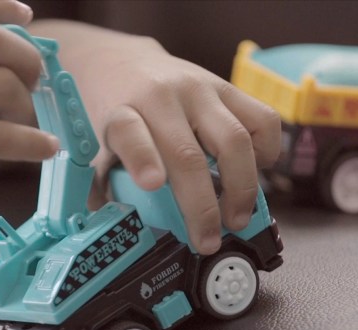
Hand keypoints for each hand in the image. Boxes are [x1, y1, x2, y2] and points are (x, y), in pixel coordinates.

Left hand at [41, 23, 280, 253]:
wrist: (123, 63)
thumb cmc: (111, 114)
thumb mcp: (91, 146)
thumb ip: (100, 187)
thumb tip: (115, 230)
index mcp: (120, 112)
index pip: (130, 131)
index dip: (142, 158)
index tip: (152, 184)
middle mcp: (161, 97)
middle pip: (189, 153)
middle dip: (203, 205)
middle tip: (207, 239)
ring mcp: (199, 89)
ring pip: (235, 139)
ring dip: (242, 187)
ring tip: (237, 218)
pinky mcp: (228, 87)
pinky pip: (263, 120)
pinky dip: (266, 152)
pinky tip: (254, 172)